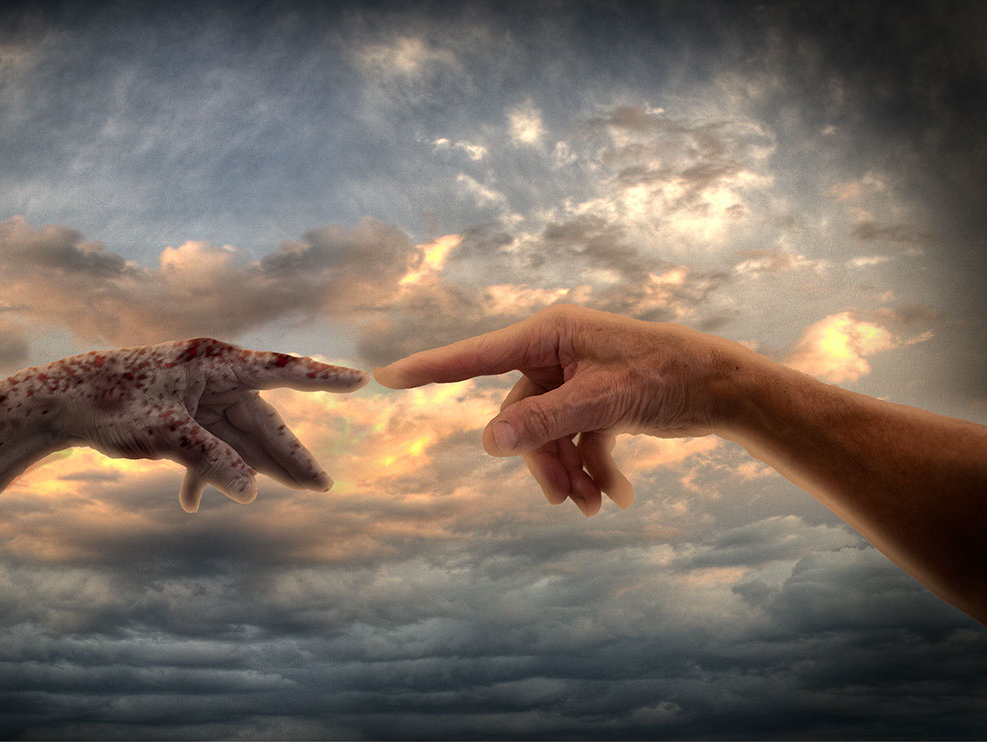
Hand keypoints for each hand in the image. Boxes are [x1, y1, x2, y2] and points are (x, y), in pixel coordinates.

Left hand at [16, 338, 367, 510]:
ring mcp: (197, 396)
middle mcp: (213, 376)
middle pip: (263, 419)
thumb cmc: (111, 404)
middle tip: (321, 487)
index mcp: (215, 363)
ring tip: (294, 493)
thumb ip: (211, 459)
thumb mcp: (164, 433)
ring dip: (257, 468)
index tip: (360, 380)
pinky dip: (205, 473)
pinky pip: (207, 445)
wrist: (59, 402)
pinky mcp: (180, 414)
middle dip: (289, 456)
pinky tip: (192, 504)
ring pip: (239, 436)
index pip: (281, 370)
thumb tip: (251, 491)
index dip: (323, 379)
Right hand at [373, 305, 740, 515]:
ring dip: (568, 472)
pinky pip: (577, 440)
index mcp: (551, 333)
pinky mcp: (596, 403)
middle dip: (542, 459)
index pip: (477, 355)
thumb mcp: (604, 400)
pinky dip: (594, 468)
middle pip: (520, 416)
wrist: (726, 390)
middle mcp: (557, 353)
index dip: (430, 369)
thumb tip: (488, 443)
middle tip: (563, 498)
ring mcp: (576, 379)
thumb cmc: (667, 375)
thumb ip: (545, 422)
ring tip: (595, 505)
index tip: (386, 377)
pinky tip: (619, 495)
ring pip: (548, 435)